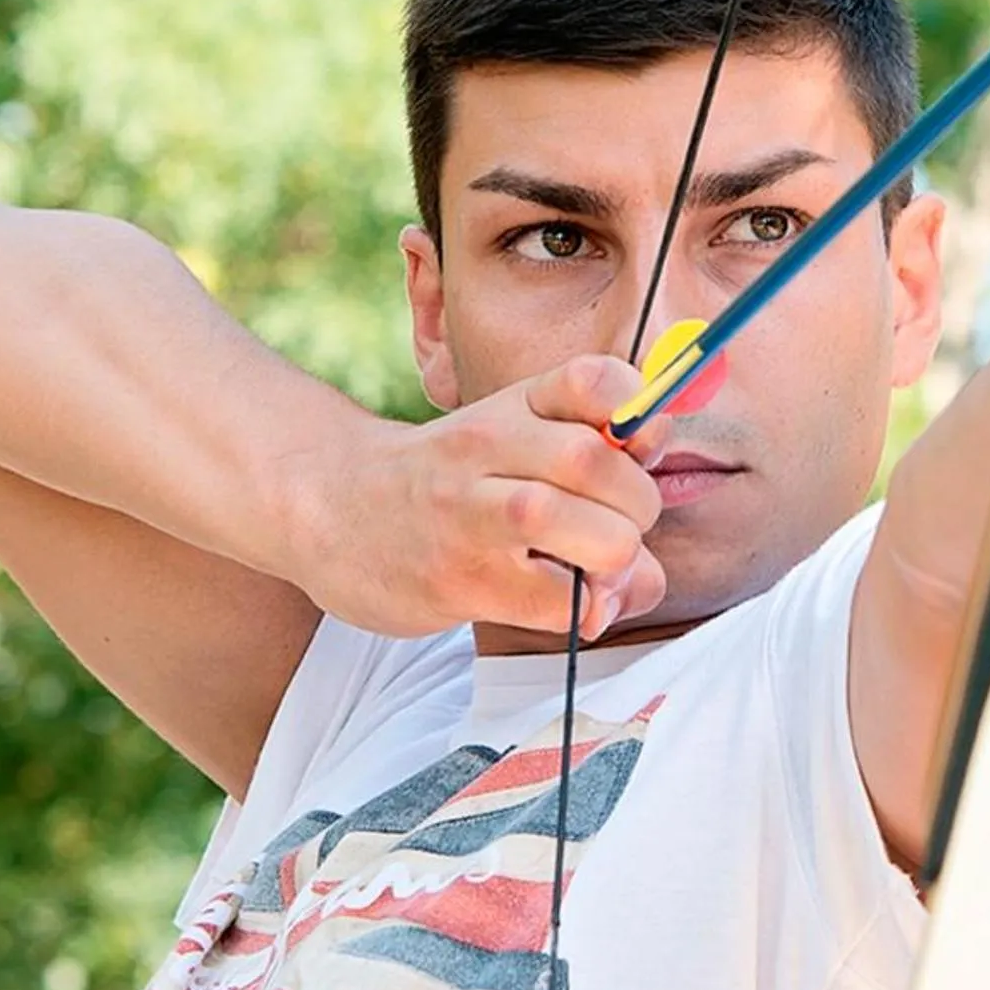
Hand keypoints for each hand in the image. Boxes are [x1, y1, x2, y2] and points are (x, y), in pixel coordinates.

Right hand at [309, 357, 666, 640]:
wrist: (326, 508)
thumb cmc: (440, 480)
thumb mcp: (503, 433)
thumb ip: (588, 440)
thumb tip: (663, 450)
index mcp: (511, 406)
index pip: (596, 380)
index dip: (639, 411)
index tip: (636, 446)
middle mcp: (490, 449)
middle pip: (603, 462)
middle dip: (638, 505)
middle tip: (617, 527)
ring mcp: (471, 517)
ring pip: (589, 531)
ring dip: (617, 557)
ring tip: (595, 568)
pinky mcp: (460, 581)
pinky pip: (561, 600)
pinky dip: (588, 609)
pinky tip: (572, 604)